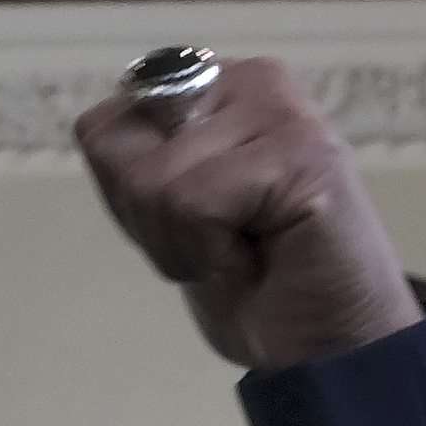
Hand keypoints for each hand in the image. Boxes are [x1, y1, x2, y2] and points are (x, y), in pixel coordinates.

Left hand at [73, 53, 420, 371]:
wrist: (328, 348)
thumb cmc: (255, 283)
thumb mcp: (165, 212)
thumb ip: (130, 160)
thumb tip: (98, 125)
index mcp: (215, 84)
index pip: (102, 129)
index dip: (129, 200)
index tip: (193, 227)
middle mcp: (249, 78)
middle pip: (116, 148)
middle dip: (153, 222)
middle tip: (223, 244)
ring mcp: (280, 108)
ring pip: (152, 182)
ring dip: (187, 246)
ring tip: (246, 251)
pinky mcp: (303, 149)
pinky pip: (193, 203)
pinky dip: (212, 252)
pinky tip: (265, 255)